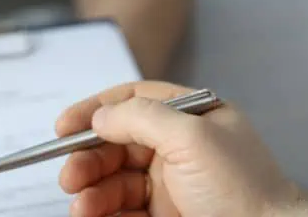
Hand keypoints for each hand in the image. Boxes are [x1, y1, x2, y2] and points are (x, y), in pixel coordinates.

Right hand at [55, 81, 299, 216]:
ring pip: (114, 180)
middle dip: (87, 158)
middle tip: (70, 176)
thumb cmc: (244, 189)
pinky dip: (101, 211)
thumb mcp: (193, 137)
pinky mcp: (163, 215)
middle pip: (115, 144)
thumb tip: (99, 116)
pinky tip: (91, 215)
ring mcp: (170, 184)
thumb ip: (141, 117)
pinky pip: (121, 209)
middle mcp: (177, 147)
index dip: (95, 110)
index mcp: (189, 117)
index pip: (132, 101)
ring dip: (90, 191)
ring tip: (80, 206)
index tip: (64, 127)